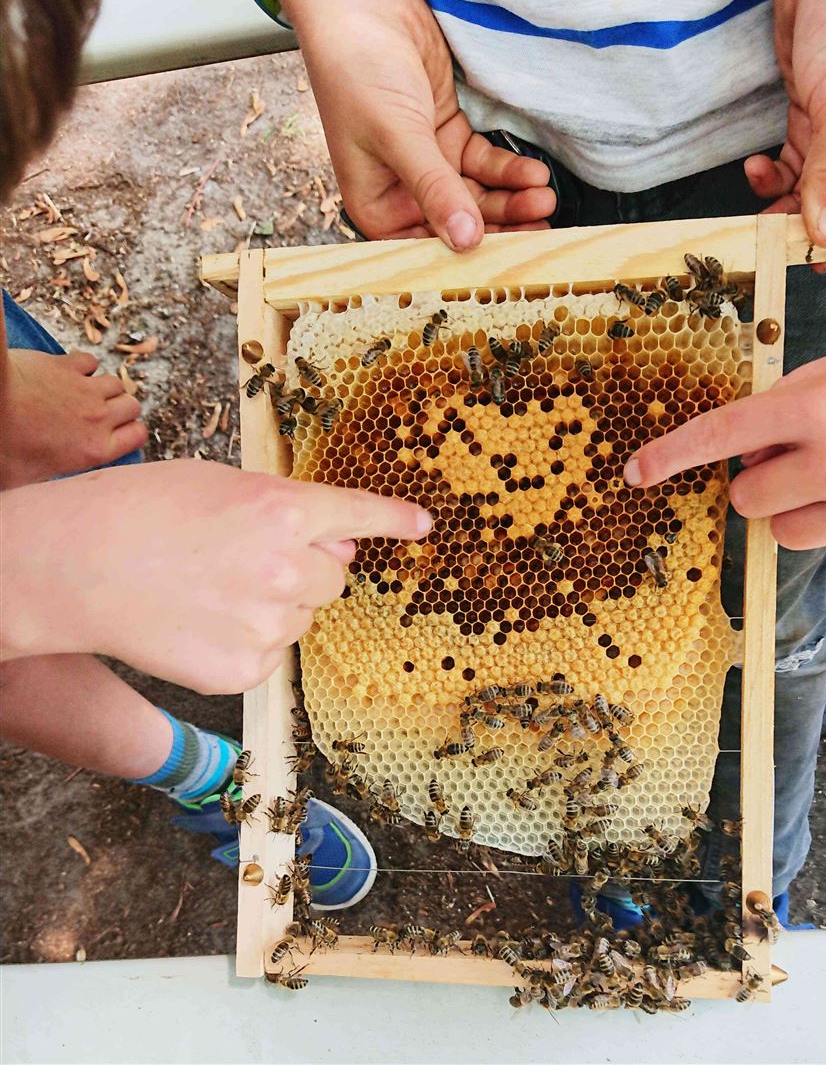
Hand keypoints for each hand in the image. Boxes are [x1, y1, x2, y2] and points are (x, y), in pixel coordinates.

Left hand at [0, 348, 146, 488]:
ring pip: (116, 383)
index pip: (137, 436)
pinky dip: (83, 366)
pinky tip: (69, 373)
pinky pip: (90, 362)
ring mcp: (84, 389)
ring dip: (105, 388)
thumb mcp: (26, 478)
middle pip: (133, 406)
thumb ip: (48, 478)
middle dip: (120, 408)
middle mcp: (97, 418)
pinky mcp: (66, 365)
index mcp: (93, 449)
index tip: (117, 434)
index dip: (130, 433)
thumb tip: (43, 491)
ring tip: (85, 394)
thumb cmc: (1, 443)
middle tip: (100, 413)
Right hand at [0, 459, 432, 691]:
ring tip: (209, 590)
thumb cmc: (139, 513)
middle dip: (304, 571)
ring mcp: (268, 623)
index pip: (359, 515)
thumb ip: (288, 512)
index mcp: (283, 510)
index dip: (395, 520)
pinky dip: (249, 643)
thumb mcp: (221, 486)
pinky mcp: (247, 669)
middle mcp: (287, 568)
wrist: (72, 568)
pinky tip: (202, 622)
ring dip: (275, 607)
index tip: (424, 526)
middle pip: (333, 580)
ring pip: (304, 618)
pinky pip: (274, 654)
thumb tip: (337, 548)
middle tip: (243, 563)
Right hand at [277, 0, 554, 250]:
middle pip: (461, 224)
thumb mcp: (398, 136)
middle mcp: (403, 191)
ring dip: (513, 199)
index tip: (506, 259)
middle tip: (541, 228)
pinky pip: (486, 164)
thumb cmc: (356, 69)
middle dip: (502, 226)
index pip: (427, 248)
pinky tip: (533, 173)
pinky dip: (510, 171)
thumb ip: (435, 189)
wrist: (362, 3)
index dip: (466, 257)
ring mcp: (430, 164)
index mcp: (377, 205)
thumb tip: (465, 240)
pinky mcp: (450, 136)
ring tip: (544, 197)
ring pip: (480, 196)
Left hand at [624, 320, 825, 565]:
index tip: (634, 473)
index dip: (668, 456)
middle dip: (759, 478)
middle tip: (801, 455)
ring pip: (785, 531)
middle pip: (746, 497)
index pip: (720, 436)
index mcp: (821, 407)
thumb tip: (752, 434)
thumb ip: (800, 392)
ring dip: (799, 506)